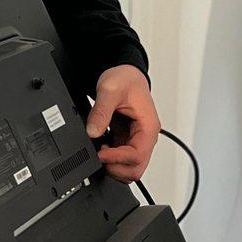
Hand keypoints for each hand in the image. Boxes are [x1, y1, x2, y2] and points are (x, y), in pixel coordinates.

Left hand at [85, 64, 158, 183]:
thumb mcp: (110, 90)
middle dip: (116, 168)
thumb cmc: (125, 79)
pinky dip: (110, 158)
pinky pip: (121, 158)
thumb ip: (101, 112)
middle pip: (136, 169)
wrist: (125, 73)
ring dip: (113, 165)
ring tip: (99, 150)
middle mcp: (145, 137)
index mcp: (148, 127)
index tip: (100, 153)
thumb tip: (92, 132)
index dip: (117, 159)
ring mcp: (137, 140)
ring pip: (129, 167)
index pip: (136, 156)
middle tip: (99, 156)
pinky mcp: (127, 139)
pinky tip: (100, 146)